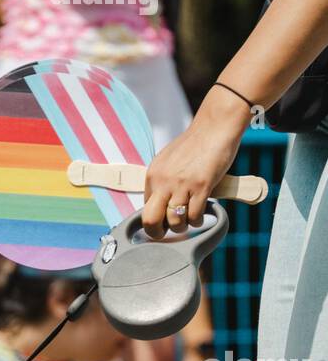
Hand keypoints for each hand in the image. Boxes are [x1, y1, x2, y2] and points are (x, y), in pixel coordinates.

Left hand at [142, 91, 248, 238]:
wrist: (214, 127)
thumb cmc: (194, 145)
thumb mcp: (168, 161)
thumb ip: (162, 180)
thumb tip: (159, 204)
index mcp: (153, 175)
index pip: (145, 208)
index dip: (154, 219)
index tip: (162, 223)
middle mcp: (164, 181)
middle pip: (151, 220)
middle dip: (157, 233)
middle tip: (166, 234)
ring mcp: (182, 184)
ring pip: (174, 221)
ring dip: (182, 227)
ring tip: (188, 222)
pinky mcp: (202, 186)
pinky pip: (195, 215)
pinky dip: (197, 221)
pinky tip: (199, 217)